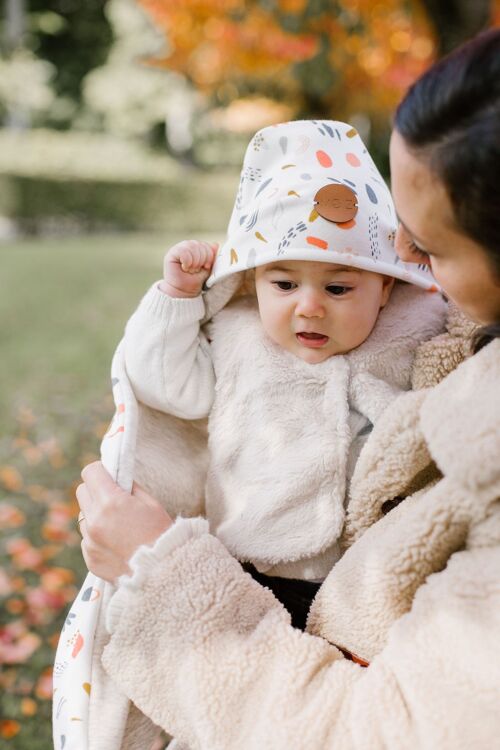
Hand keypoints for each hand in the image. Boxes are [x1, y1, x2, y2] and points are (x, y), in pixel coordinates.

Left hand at [76, 461, 172, 582]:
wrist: (163, 575)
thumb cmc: (162, 535)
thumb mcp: (151, 503)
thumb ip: (130, 487)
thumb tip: (118, 479)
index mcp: (111, 502)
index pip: (91, 472)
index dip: (101, 470)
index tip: (109, 475)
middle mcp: (95, 521)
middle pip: (82, 492)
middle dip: (95, 490)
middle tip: (113, 497)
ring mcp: (90, 542)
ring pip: (84, 517)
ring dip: (96, 515)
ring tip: (118, 526)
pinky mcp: (90, 559)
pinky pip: (88, 540)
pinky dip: (98, 537)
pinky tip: (118, 544)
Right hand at [160, 239, 217, 297]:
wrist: (184, 291)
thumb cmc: (195, 280)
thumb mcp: (207, 267)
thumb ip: (211, 256)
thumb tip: (216, 244)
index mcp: (196, 247)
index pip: (206, 245)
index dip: (209, 257)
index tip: (205, 267)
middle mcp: (187, 245)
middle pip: (200, 245)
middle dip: (201, 261)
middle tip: (196, 270)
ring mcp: (179, 248)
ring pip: (192, 248)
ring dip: (194, 262)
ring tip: (190, 269)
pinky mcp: (171, 253)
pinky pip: (183, 252)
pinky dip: (187, 262)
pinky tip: (184, 268)